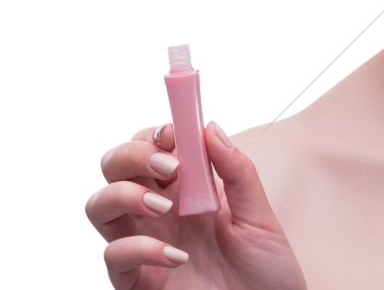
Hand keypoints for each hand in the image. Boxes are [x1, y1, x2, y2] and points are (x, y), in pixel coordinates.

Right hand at [85, 121, 307, 289]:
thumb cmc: (266, 271)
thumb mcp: (259, 215)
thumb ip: (236, 172)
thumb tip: (208, 127)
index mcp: (187, 189)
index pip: (153, 147)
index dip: (156, 133)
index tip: (175, 132)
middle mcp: (158, 213)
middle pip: (115, 167)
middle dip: (133, 154)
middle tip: (169, 166)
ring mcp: (143, 245)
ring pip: (98, 205)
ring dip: (124, 194)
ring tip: (164, 205)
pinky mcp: (136, 282)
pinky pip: (113, 257)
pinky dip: (139, 248)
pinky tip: (177, 255)